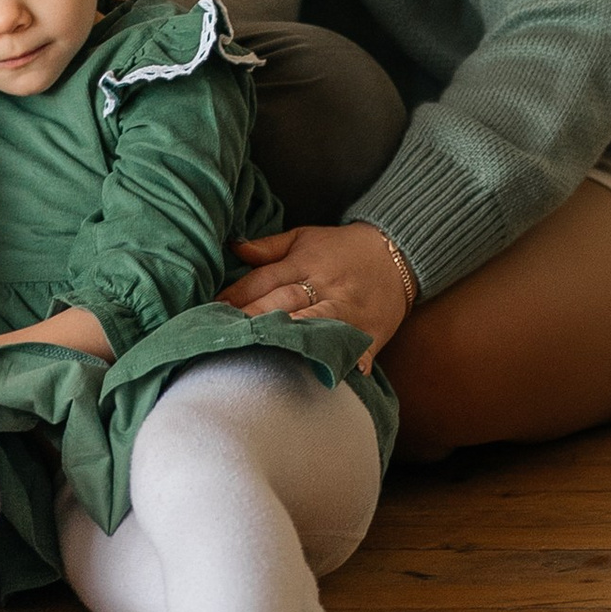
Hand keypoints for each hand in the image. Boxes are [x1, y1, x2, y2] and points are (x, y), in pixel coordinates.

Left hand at [222, 222, 414, 368]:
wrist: (398, 253)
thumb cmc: (343, 249)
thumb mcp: (305, 237)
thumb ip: (269, 247)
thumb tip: (233, 248)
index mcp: (306, 261)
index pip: (265, 279)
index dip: (237, 295)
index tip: (211, 311)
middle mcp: (324, 284)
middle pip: (284, 302)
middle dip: (253, 319)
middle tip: (224, 337)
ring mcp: (347, 309)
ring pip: (313, 323)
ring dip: (287, 339)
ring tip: (260, 354)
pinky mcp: (369, 331)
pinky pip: (353, 347)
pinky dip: (340, 359)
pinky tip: (322, 374)